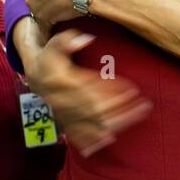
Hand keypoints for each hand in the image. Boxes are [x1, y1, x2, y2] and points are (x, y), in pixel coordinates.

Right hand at [21, 28, 150, 157]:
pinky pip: (79, 135)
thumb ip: (67, 40)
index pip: (90, 88)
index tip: (133, 89)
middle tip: (144, 105)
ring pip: (91, 123)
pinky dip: (93, 140)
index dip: (112, 90)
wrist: (35, 77)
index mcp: (62, 81)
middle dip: (122, 109)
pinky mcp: (65, 122)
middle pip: (95, 110)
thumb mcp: (55, 43)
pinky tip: (109, 140)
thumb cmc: (50, 58)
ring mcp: (64, 114)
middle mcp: (63, 100)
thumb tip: (85, 40)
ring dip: (117, 122)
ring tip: (138, 116)